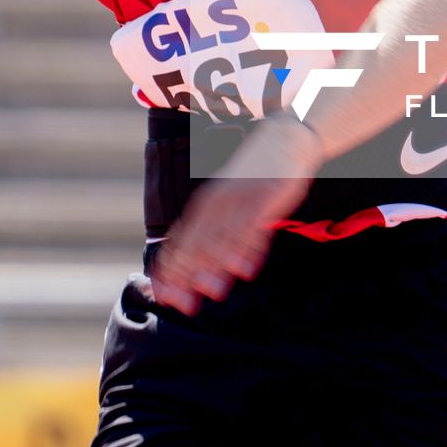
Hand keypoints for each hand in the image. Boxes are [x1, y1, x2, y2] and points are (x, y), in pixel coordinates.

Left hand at [150, 115, 324, 315]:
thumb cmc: (255, 179)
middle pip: (196, 244)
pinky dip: (247, 249)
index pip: (179, 242)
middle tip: (185, 305)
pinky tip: (244, 270)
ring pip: (223, 238)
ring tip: (212, 292)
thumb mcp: (230, 203)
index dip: (170, 271)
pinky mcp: (264, 198)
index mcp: (205, 206)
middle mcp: (217, 204)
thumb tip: (203, 269)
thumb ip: (219, 235)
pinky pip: (253, 227)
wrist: (283, 141)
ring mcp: (241, 200)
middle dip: (188, 276)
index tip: (164, 297)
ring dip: (216, 267)